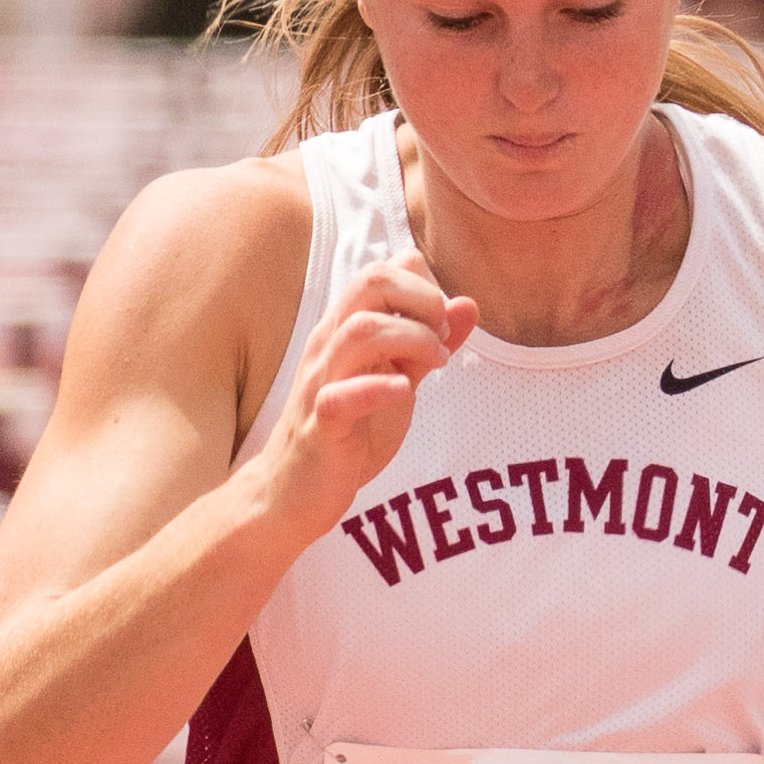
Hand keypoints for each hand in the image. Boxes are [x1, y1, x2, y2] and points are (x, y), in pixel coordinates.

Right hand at [243, 255, 471, 538]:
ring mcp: (320, 383)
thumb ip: (429, 344)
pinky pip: (339, 397)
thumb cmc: (350, 432)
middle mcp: (329, 345)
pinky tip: (403, 390)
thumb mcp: (398, 381)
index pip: (381, 271)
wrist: (295, 492)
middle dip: (421, 299)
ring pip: (359, 332)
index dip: (422, 285)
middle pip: (370, 282)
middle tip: (442, 338)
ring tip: (436, 363)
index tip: (442, 325)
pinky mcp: (319, 426)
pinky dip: (377, 388)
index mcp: (345, 329)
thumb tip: (467, 304)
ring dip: (412, 338)